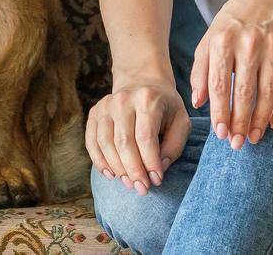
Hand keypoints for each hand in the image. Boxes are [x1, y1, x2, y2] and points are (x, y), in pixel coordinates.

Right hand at [85, 79, 189, 193]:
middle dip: (133, 170)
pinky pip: (92, 141)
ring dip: (117, 168)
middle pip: (124, 142)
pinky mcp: (94, 112)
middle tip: (142, 189)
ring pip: (105, 143)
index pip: (145, 137)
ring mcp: (105, 105)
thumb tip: (159, 168)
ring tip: (130, 184)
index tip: (157, 181)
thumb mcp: (180, 121)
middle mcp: (123, 100)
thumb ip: (174, 146)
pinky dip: (99, 161)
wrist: (142, 82)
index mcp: (147, 99)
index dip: (150, 163)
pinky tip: (111, 174)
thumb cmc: (165, 107)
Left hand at [190, 0, 272, 149]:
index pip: (220, 84)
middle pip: (244, 92)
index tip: (219, 134)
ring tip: (253, 138)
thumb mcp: (209, 40)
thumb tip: (198, 102)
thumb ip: (201, 71)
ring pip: (268, 92)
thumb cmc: (231, 24)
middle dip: (239, 122)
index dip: (219, 112)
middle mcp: (248, 43)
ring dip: (261, 120)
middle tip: (236, 144)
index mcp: (222, 41)